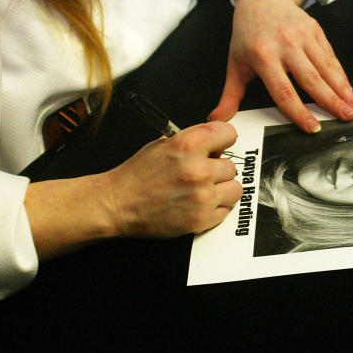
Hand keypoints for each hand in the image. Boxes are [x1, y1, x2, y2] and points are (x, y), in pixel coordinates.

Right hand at [102, 121, 241, 236]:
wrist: (117, 204)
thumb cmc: (136, 176)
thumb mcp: (161, 145)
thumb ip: (192, 140)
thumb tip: (216, 142)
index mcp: (187, 145)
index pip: (228, 133)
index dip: (223, 139)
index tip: (220, 145)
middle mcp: (198, 170)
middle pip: (232, 166)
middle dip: (218, 169)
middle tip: (202, 174)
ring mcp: (202, 197)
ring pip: (235, 189)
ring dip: (222, 189)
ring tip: (203, 190)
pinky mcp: (202, 219)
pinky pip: (226, 210)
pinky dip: (216, 208)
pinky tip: (198, 204)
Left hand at [208, 0, 352, 132]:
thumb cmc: (247, 34)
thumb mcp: (235, 63)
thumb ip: (230, 95)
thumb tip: (218, 119)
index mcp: (263, 56)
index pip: (283, 90)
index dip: (299, 111)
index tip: (313, 128)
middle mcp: (285, 45)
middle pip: (311, 79)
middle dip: (330, 101)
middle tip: (346, 118)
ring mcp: (302, 35)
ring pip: (326, 67)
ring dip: (343, 89)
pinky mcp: (315, 30)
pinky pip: (331, 57)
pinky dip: (342, 75)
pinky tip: (350, 90)